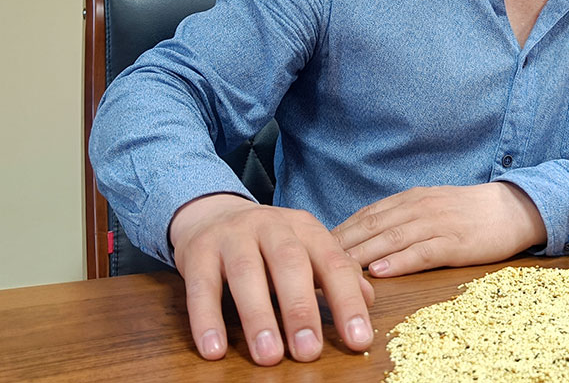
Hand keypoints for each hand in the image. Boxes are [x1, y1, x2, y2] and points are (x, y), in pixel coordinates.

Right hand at [169, 194, 374, 365]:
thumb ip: (335, 273)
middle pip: (290, 263)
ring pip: (246, 272)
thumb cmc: (268, 243)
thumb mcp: (306, 250)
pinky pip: (201, 286)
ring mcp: (233, 236)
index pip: (332, 263)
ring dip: (258, 316)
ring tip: (269, 355)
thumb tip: (369, 299)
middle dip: (301, 308)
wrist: (213, 214)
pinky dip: (207, 318)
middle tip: (308, 351)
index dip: (347, 301)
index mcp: (305, 228)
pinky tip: (214, 349)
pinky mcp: (199, 251)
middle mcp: (271, 226)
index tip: (358, 339)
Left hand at [332, 182, 546, 277]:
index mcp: (411, 199)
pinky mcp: (455, 242)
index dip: (339, 231)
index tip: (313, 247)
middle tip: (312, 262)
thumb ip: (401, 218)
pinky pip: (422, 251)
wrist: (512, 208)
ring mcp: (437, 223)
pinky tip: (380, 271)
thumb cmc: (469, 212)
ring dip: (361, 254)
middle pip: (372, 225)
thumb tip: (366, 236)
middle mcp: (419, 207)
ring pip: (392, 238)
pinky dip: (399, 261)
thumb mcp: (431, 207)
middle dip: (341, 244)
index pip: (366, 215)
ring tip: (336, 269)